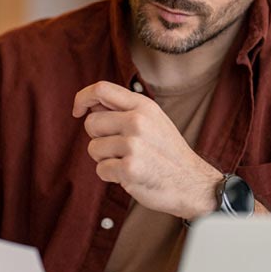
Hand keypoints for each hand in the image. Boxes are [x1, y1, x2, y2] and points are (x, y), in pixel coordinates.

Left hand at [72, 81, 221, 219]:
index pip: (100, 89)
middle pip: (91, 123)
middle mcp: (137, 121)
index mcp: (143, 106)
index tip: (78, 112)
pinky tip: (130, 175)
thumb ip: (124, 110)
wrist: (192, 182)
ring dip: (105, 159)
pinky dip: (111, 176)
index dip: (82, 98)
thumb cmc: (167, 152)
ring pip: (93, 148)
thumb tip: (90, 104)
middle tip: (119, 148)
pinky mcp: (130, 169)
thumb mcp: (152, 120)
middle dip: (98, 138)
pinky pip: (101, 170)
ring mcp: (134, 145)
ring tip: (128, 161)